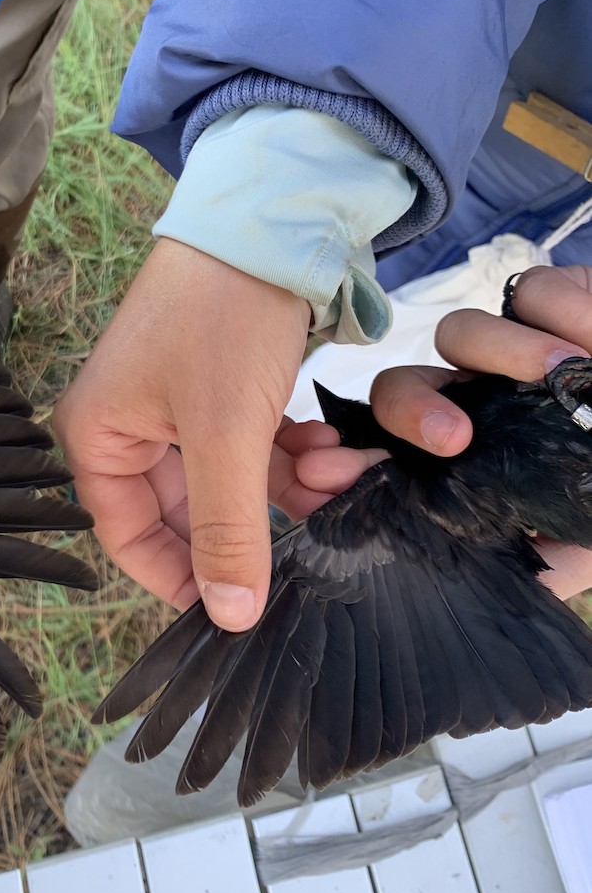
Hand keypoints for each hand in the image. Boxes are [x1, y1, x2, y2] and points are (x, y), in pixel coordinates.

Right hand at [53, 238, 326, 630]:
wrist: (268, 222)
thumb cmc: (222, 320)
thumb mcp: (224, 434)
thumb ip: (227, 529)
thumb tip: (228, 618)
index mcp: (99, 437)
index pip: (128, 538)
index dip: (182, 577)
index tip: (241, 605)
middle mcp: (130, 427)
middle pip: (188, 514)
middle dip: (259, 522)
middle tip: (320, 521)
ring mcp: (178, 409)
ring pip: (233, 483)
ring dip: (290, 486)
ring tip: (342, 469)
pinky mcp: (222, 392)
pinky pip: (253, 449)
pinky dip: (293, 454)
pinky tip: (331, 442)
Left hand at [294, 264, 591, 598]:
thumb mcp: (576, 544)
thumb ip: (529, 568)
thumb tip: (468, 599)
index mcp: (460, 456)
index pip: (383, 453)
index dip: (349, 463)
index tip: (326, 478)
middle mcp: (470, 400)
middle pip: (399, 390)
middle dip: (410, 410)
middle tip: (452, 439)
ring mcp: (504, 349)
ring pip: (460, 334)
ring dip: (505, 351)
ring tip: (564, 372)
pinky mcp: (552, 302)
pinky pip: (536, 293)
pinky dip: (566, 311)